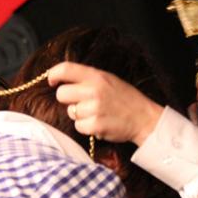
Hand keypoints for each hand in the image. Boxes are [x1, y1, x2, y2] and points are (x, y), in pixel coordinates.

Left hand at [47, 62, 163, 145]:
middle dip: (68, 100)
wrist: (145, 118)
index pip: (65, 69)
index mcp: (96, 76)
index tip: (52, 81)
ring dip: (80, 115)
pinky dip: (86, 127)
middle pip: (61, 94)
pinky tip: (100, 123)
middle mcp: (94, 91)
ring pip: (70, 112)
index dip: (53, 75)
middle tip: (82, 102)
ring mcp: (94, 109)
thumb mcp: (109, 80)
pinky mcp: (95, 126)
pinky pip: (78, 126)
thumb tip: (62, 79)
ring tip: (97, 113)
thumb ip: (88, 78)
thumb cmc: (126, 99)